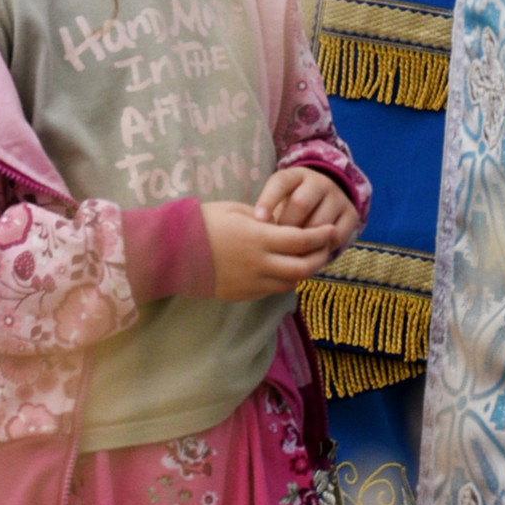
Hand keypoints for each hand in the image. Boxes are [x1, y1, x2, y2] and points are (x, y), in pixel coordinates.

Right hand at [200, 197, 333, 300]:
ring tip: (307, 259)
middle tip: (325, 248)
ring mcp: (252, 282)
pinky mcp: (243, 294)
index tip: (331, 230)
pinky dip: (284, 281)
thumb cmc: (202, 223)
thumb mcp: (235, 210)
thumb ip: (263, 218)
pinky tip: (284, 270)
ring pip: (290, 283)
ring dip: (303, 271)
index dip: (321, 236)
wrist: (173, 252)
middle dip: (319, 257)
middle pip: (303, 267)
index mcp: (259, 238)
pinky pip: (273, 290)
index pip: (302, 240)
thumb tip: (281, 223)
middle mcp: (260, 263)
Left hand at [256, 163, 362, 253]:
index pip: (281, 182)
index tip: (258, 219)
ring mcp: (337, 197)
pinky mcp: (351, 214)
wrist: (325, 201)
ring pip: (320, 222)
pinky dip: (323, 249)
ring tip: (292, 254)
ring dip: (305, 241)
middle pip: (301, 203)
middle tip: (277, 243)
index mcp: (295, 175)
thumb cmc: (290, 207)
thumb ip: (267, 213)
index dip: (269, 200)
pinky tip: (311, 255)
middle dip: (288, 226)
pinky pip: (337, 235)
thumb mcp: (278, 200)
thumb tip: (254, 230)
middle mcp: (319, 182)